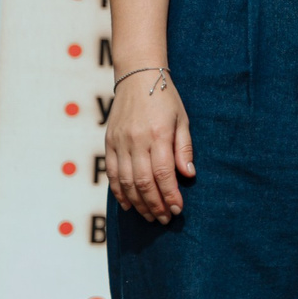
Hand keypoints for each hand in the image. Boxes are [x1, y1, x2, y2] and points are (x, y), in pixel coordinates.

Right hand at [104, 66, 193, 223]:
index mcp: (158, 135)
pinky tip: (129, 205)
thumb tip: (188, 175)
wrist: (137, 78)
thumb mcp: (182, 120)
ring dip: (138, 203)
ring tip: (150, 216)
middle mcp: (136, 141)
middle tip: (165, 219)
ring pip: (126, 182)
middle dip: (155, 205)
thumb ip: (184, 148)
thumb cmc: (165, 99)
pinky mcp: (109, 143)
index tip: (178, 209)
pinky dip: (119, 192)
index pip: (163, 173)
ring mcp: (119, 143)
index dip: (170, 194)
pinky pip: (112, 173)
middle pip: (143, 182)